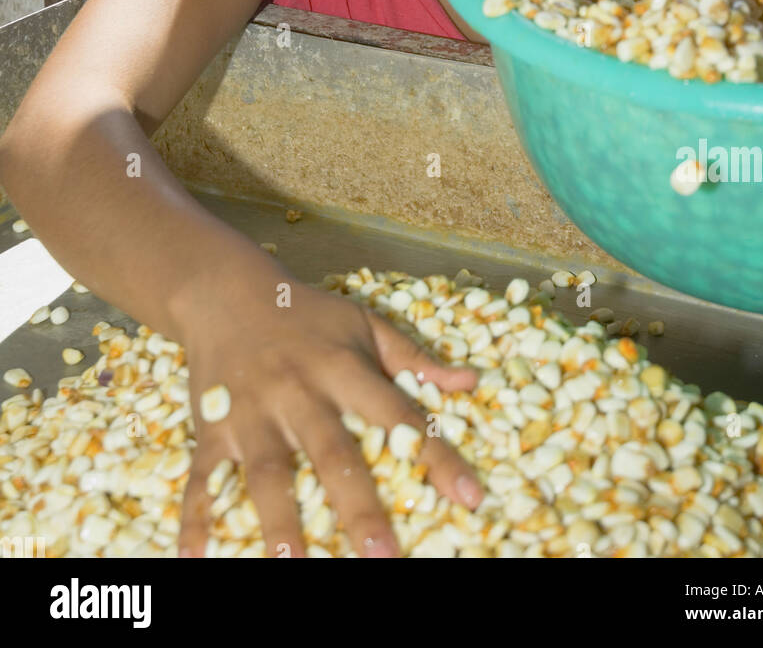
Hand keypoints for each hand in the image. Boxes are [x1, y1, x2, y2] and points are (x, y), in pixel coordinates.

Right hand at [175, 258, 482, 557]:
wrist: (226, 292)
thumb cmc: (307, 315)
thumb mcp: (364, 324)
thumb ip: (415, 358)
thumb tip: (472, 382)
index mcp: (343, 368)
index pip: (399, 415)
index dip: (438, 456)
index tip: (471, 498)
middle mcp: (299, 393)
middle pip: (332, 454)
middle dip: (359, 507)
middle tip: (384, 557)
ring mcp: (251, 413)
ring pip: (268, 473)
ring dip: (280, 520)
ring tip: (293, 564)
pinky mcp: (212, 428)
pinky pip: (202, 478)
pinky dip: (196, 518)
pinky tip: (195, 558)